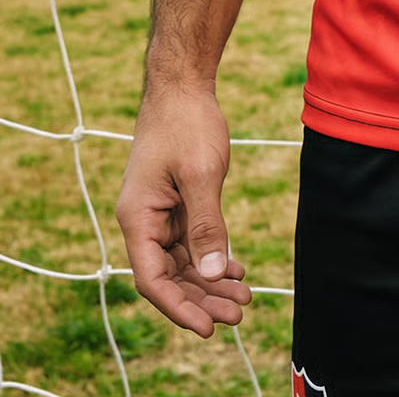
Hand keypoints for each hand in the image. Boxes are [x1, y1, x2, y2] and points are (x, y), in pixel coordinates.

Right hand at [116, 85, 252, 334]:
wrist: (182, 86)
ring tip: (244, 298)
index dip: (179, 308)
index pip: (153, 280)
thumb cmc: (187, 123)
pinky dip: (212, 257)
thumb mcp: (201, 174)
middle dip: (203, 299)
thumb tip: (212, 274)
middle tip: (239, 315)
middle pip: (170, 277)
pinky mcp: (175, 204)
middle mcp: (143, 221)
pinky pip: (190, 243)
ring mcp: (158, 214)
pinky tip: (236, 270)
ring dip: (211, 282)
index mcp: (138, 218)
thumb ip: (206, 226)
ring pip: (183, 263)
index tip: (207, 329)